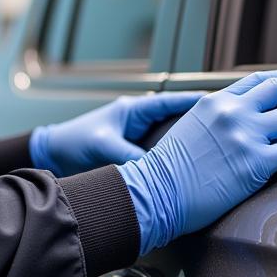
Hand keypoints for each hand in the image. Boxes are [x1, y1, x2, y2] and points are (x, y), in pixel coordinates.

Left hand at [29, 92, 203, 176]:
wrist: (54, 155)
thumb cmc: (74, 141)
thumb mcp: (103, 145)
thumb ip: (127, 155)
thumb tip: (152, 170)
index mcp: (135, 110)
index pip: (171, 102)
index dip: (194, 103)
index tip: (217, 103)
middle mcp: (140, 122)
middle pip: (177, 122)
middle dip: (198, 127)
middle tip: (222, 132)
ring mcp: (139, 140)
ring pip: (170, 142)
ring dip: (186, 148)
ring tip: (210, 155)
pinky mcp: (135, 157)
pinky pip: (159, 159)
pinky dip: (171, 165)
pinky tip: (185, 174)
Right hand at [116, 70, 276, 253]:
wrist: (157, 192)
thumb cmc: (170, 167)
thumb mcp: (192, 124)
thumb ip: (219, 114)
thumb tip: (247, 112)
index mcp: (216, 101)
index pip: (259, 80)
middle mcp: (233, 113)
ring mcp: (246, 136)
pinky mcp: (256, 163)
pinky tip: (276, 166)